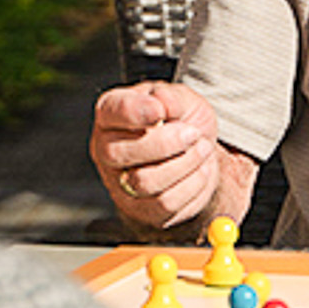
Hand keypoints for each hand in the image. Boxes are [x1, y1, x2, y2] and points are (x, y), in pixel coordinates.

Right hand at [90, 81, 221, 229]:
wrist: (199, 150)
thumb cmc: (181, 120)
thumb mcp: (182, 99)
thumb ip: (171, 98)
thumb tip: (163, 103)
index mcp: (111, 114)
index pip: (111, 112)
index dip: (135, 112)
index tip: (160, 110)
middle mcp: (106, 150)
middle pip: (118, 154)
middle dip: (164, 143)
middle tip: (192, 133)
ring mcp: (120, 184)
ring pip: (144, 182)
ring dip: (184, 164)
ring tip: (202, 149)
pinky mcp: (143, 210)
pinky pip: (165, 204)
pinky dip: (192, 185)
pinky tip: (201, 170)